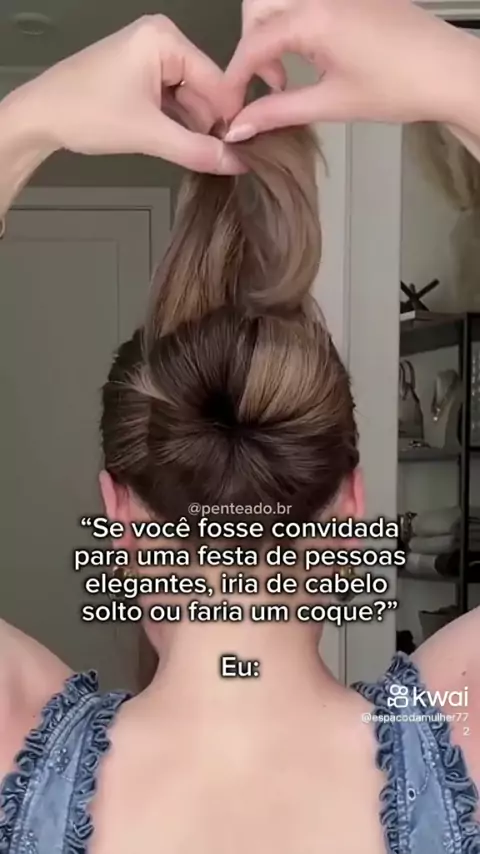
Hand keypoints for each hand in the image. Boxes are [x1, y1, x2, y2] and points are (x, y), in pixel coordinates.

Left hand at [12, 15, 240, 173]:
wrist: (40, 116)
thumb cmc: (86, 113)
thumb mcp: (149, 134)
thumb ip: (197, 150)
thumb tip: (237, 163)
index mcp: (166, 39)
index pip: (218, 82)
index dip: (231, 119)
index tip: (242, 152)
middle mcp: (162, 40)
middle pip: (206, 90)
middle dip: (210, 125)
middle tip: (218, 161)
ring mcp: (151, 57)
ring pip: (191, 100)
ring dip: (193, 129)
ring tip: (198, 157)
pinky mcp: (141, 75)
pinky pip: (173, 101)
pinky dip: (177, 125)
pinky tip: (180, 146)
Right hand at [223, 0, 477, 139]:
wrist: (449, 72)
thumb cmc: (401, 86)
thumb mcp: (331, 103)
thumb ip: (279, 111)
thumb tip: (241, 126)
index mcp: (314, 17)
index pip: (253, 42)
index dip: (235, 77)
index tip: (230, 105)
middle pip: (259, 9)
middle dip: (252, 47)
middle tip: (268, 86)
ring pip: (281, 1)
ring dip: (272, 34)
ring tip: (288, 75)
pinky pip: (307, 2)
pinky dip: (295, 24)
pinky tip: (311, 58)